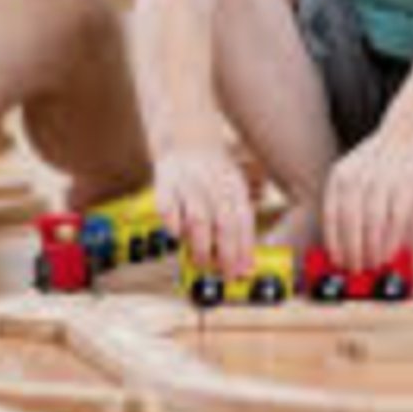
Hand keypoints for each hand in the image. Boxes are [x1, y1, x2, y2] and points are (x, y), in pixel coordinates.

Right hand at [154, 143, 254, 277]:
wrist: (187, 138)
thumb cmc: (214, 176)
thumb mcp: (233, 190)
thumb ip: (240, 226)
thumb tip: (247, 266)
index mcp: (234, 185)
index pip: (243, 220)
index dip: (244, 247)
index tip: (242, 271)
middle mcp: (213, 184)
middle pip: (224, 222)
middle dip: (226, 253)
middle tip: (223, 273)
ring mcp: (188, 183)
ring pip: (198, 219)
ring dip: (201, 245)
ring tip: (201, 261)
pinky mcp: (165, 184)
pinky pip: (168, 210)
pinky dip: (173, 226)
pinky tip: (177, 235)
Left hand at [323, 129, 412, 272]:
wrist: (410, 135)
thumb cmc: (379, 161)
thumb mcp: (353, 171)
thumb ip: (345, 200)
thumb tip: (342, 242)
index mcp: (340, 174)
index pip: (331, 214)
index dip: (334, 241)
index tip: (336, 260)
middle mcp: (358, 177)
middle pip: (350, 223)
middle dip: (352, 251)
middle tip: (355, 269)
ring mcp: (382, 181)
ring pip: (372, 226)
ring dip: (371, 251)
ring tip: (371, 265)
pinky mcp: (406, 187)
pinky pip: (395, 222)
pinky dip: (390, 242)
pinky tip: (388, 255)